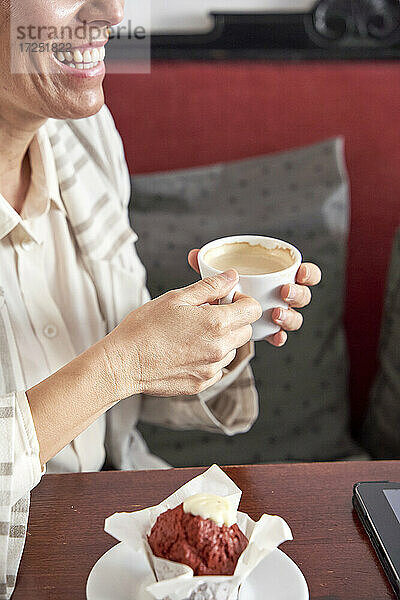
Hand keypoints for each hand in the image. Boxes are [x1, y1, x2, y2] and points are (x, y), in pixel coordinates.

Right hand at [102, 270, 261, 398]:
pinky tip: (187, 351)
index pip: (252, 310)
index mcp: (216, 323)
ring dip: (221, 340)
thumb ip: (209, 287)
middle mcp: (219, 348)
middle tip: (208, 314)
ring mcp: (211, 369)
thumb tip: (231, 277)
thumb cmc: (145, 328)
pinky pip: (217, 368)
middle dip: (234, 320)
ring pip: (232, 351)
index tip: (226, 299)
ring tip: (193, 334)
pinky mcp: (202, 383)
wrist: (124, 363)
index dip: (242, 301)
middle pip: (246, 331)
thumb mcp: (176, 298)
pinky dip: (209, 359)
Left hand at [188, 249, 321, 347]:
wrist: (210, 319)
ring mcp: (278, 315)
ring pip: (294, 318)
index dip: (308, 273)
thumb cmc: (220, 290)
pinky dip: (278, 336)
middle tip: (284, 292)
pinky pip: (279, 336)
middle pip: (303, 296)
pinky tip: (274, 336)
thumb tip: (195, 255)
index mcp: (278, 277)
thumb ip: (209, 265)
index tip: (300, 272)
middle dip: (298, 294)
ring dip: (289, 316)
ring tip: (275, 314)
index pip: (304, 274)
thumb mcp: (216, 275)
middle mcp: (282, 296)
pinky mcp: (269, 332)